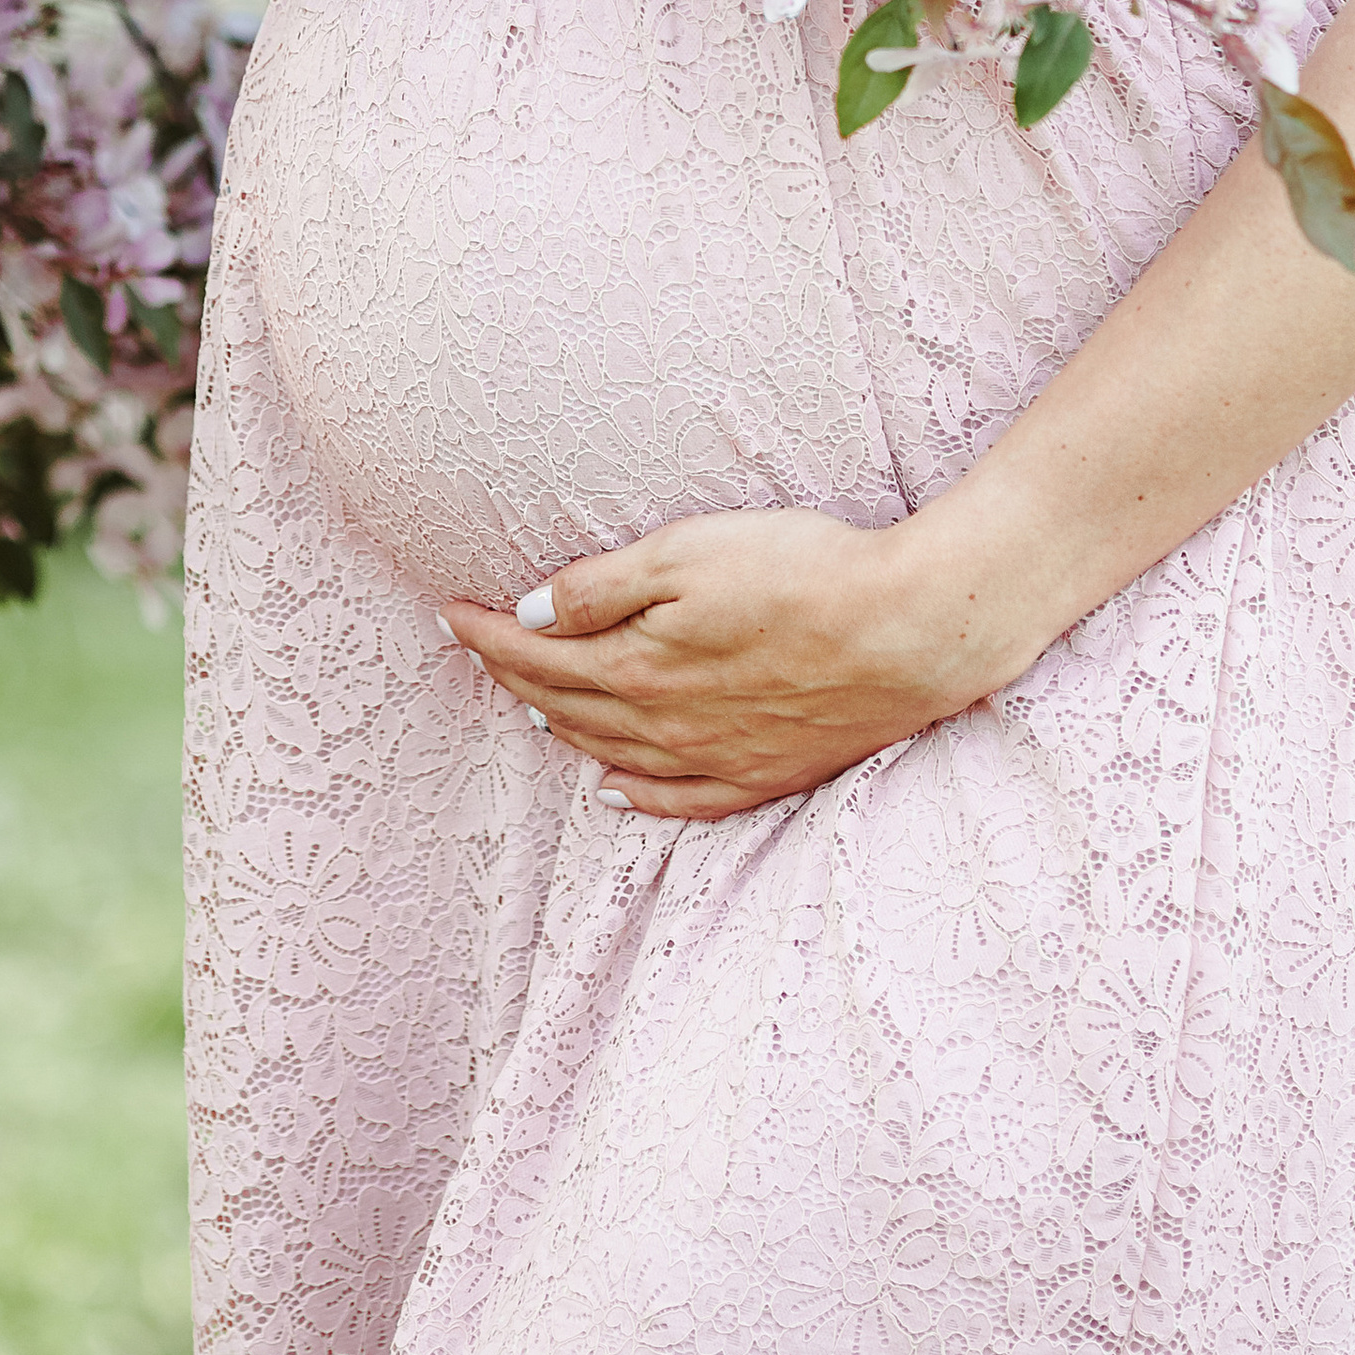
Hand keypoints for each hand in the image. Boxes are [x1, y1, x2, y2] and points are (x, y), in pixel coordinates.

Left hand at [444, 508, 1012, 821]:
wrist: (907, 633)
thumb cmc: (802, 573)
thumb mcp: (689, 554)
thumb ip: (603, 588)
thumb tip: (531, 614)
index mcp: (638, 668)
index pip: (536, 655)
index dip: (485, 635)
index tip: (448, 613)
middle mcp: (664, 726)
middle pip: (566, 705)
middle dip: (511, 675)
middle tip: (476, 648)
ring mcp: (714, 758)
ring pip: (612, 751)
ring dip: (562, 726)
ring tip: (528, 702)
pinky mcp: (763, 774)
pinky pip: (677, 800)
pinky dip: (635, 796)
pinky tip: (615, 788)